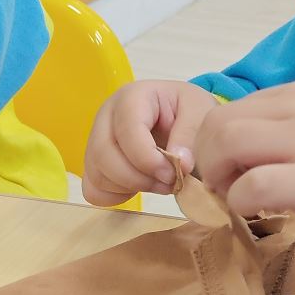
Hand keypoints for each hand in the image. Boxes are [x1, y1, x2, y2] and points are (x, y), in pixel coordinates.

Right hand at [82, 79, 218, 205]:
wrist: (182, 117)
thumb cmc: (188, 110)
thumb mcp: (200, 111)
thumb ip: (189, 135)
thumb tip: (180, 164)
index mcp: (132, 97)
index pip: (127, 130)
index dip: (148, 159)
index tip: (173, 174)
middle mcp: (106, 116)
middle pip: (104, 155)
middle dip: (138, 178)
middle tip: (169, 183)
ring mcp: (96, 140)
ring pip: (97, 175)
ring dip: (131, 188)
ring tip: (160, 183)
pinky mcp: (95, 163)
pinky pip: (93, 190)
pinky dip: (116, 196)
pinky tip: (141, 187)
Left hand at [191, 81, 294, 235]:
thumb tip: (259, 157)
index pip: (228, 110)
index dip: (214, 147)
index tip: (228, 174)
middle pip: (215, 125)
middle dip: (205, 164)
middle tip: (226, 193)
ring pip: (225, 147)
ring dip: (219, 182)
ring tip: (241, 205)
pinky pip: (253, 188)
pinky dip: (242, 206)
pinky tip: (263, 218)